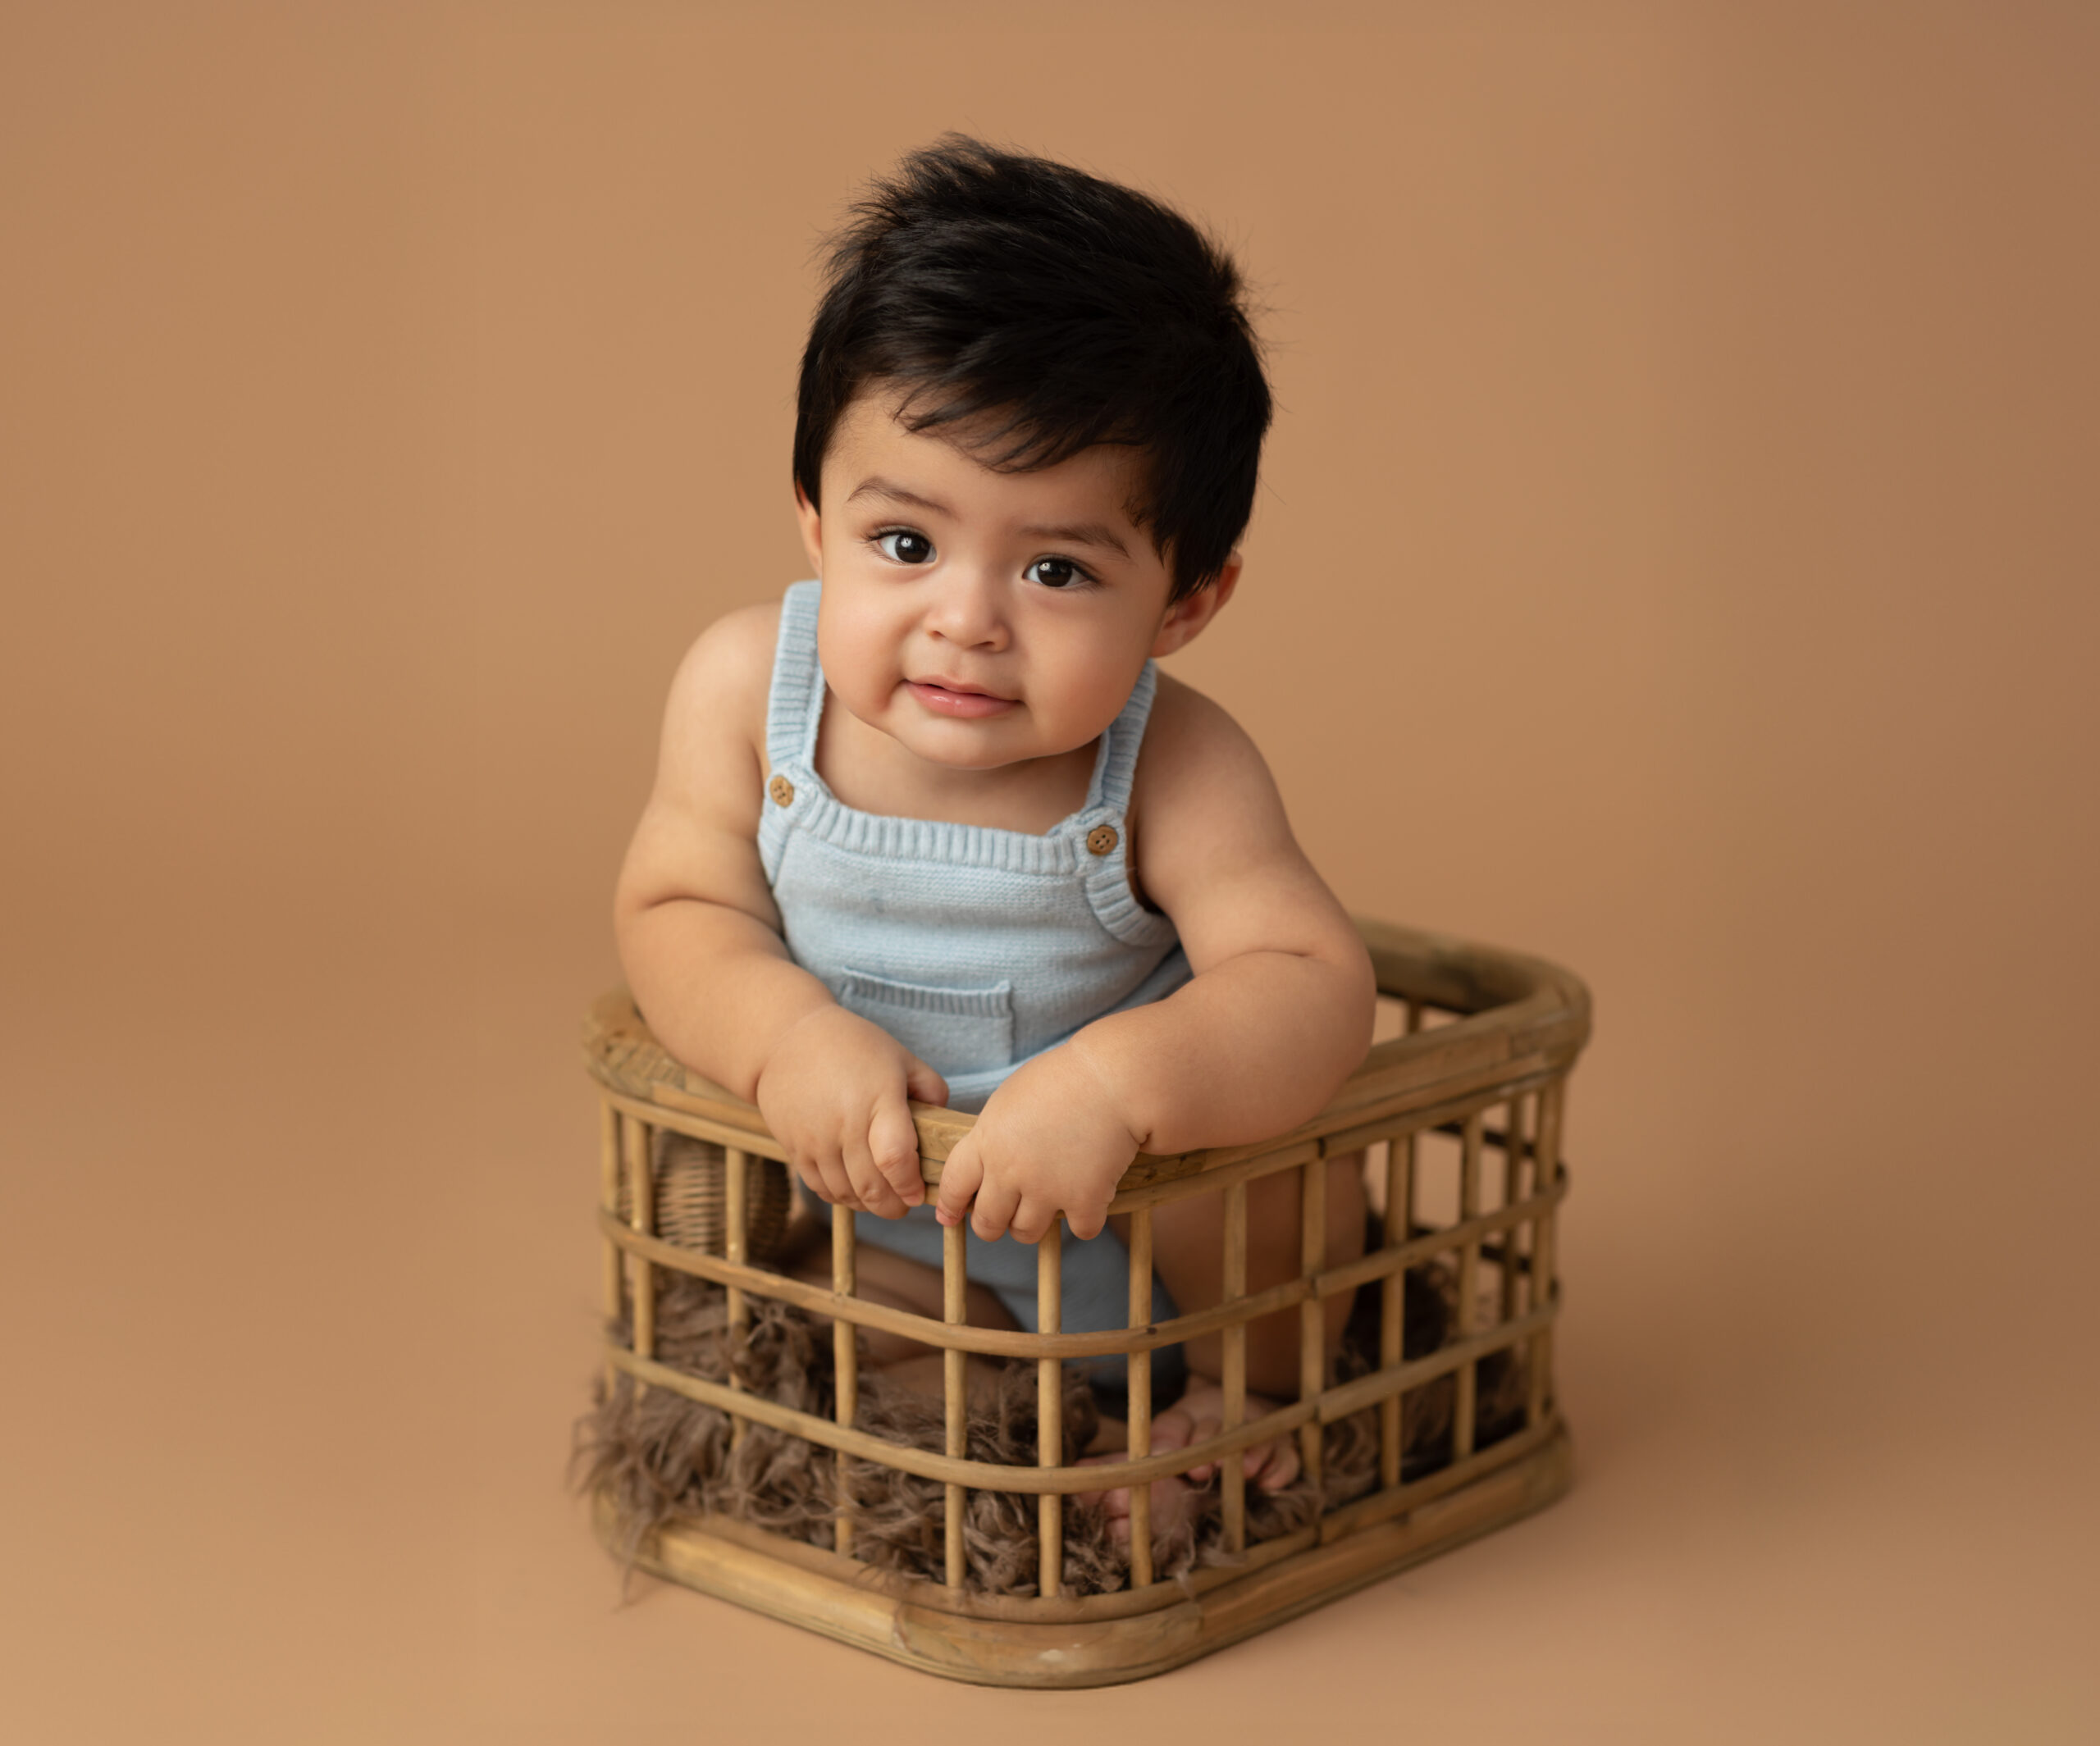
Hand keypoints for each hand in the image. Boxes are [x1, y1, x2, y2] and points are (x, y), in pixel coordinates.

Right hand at [753, 1005, 947, 1217]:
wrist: (788, 1038)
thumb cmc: (852, 1045)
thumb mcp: (900, 1057)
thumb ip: (931, 1089)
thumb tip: (945, 1124)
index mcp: (878, 1098)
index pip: (895, 1158)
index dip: (909, 1185)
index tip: (918, 1195)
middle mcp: (844, 1122)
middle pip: (871, 1185)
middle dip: (893, 1206)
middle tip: (904, 1206)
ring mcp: (815, 1138)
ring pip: (845, 1192)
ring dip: (867, 1205)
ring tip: (881, 1200)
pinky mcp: (794, 1147)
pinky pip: (819, 1187)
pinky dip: (840, 1196)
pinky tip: (854, 1191)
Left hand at [933, 1042, 1139, 1242]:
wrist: (1112, 1080)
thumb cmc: (1063, 1077)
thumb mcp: (1009, 1100)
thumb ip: (992, 1134)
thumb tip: (987, 1160)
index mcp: (987, 1142)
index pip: (954, 1185)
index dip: (950, 1205)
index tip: (949, 1215)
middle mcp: (1010, 1172)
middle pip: (987, 1222)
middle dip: (990, 1225)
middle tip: (1001, 1220)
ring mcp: (1046, 1190)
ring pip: (1026, 1233)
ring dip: (1032, 1224)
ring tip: (1044, 1206)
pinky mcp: (1084, 1201)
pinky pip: (1079, 1230)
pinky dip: (1085, 1220)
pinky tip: (1089, 1202)